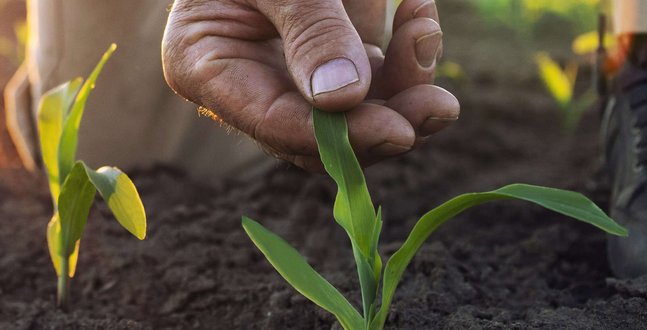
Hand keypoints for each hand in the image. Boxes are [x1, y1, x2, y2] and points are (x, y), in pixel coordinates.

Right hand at [163, 0, 454, 167]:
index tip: (397, 130)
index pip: (273, 121)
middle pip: (320, 134)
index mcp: (207, 64)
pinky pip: (379, 75)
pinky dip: (406, 53)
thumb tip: (343, 99)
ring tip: (423, 30)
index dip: (336, 136)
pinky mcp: (336, 52)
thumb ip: (309, 28)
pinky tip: (418, 14)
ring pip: (359, 112)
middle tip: (439, 108)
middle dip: (384, 121)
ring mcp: (295, 68)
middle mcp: (250, 78)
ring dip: (406, 84)